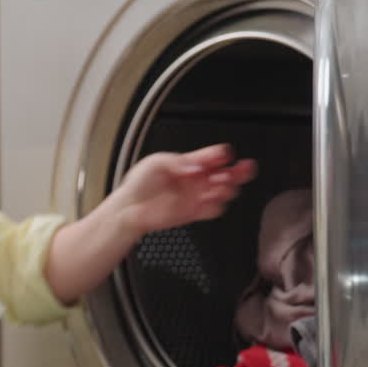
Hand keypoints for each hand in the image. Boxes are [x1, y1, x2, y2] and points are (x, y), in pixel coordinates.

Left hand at [112, 144, 255, 235]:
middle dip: (236, 171)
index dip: (221, 154)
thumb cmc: (139, 184)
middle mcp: (196, 180)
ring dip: (227, 188)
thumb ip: (177, 162)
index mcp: (189, 164)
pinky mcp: (194, 212)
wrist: (129, 208)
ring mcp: (196, 196)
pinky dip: (216, 206)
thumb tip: (196, 166)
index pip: (212, 157)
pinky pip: (213, 209)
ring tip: (221, 186)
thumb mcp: (155, 163)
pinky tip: (212, 201)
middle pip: (225, 173)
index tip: (225, 154)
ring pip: (223, 191)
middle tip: (238, 170)